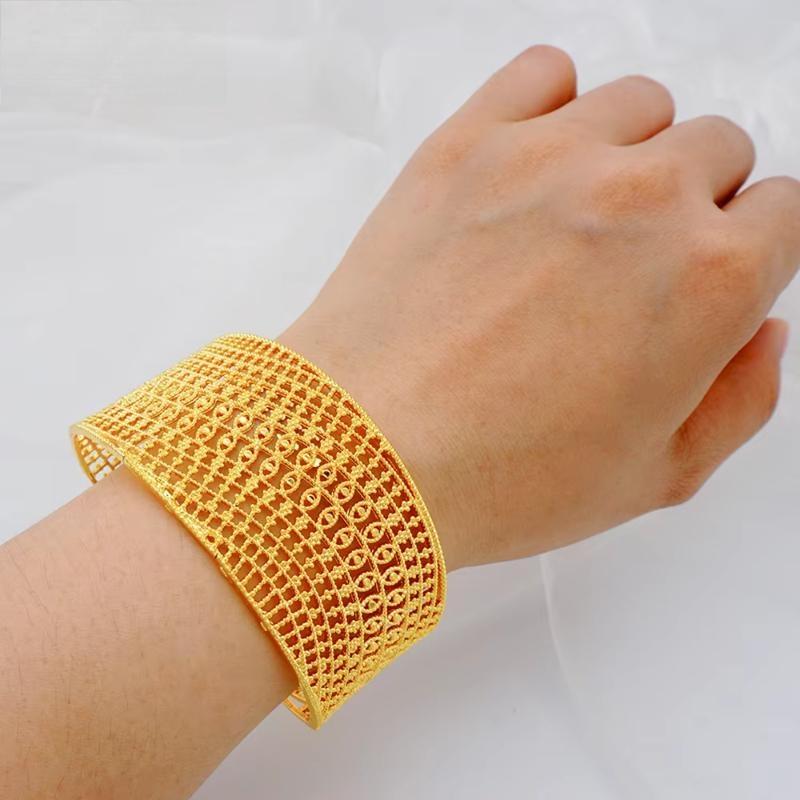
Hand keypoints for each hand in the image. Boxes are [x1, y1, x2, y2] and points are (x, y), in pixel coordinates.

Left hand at [279, 46, 799, 569]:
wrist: (368, 451)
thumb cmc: (501, 476)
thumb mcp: (658, 476)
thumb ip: (741, 398)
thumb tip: (762, 333)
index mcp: (710, 279)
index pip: (782, 213)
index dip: (748, 249)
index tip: (709, 273)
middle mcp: (644, 197)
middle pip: (714, 150)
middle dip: (693, 203)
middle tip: (631, 263)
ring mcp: (550, 158)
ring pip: (639, 106)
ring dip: (629, 151)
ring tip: (579, 218)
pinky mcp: (467, 143)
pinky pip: (543, 73)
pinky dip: (552, 105)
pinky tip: (532, 164)